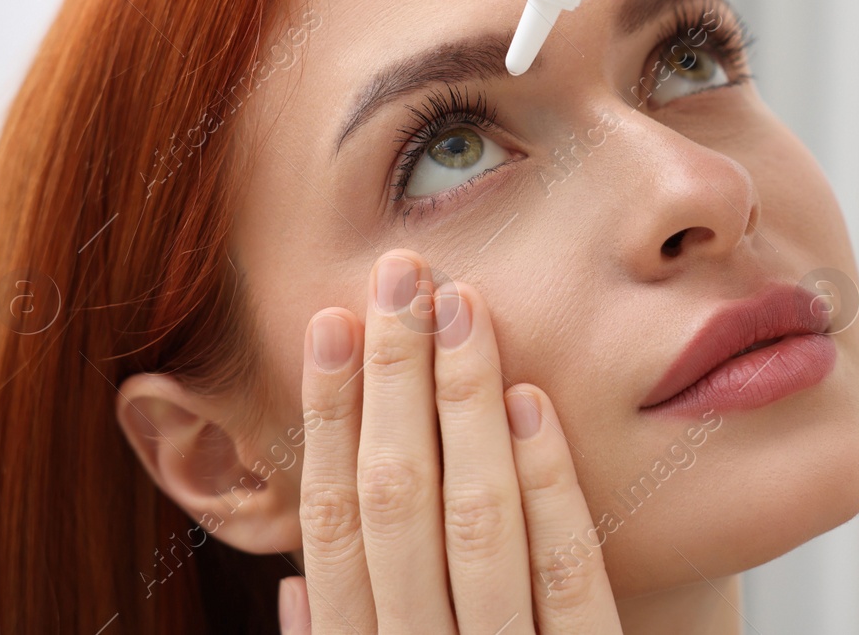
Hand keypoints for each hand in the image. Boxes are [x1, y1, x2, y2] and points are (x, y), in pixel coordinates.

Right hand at [279, 250, 622, 633]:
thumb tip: (291, 585)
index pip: (332, 524)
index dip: (328, 418)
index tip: (332, 319)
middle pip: (396, 501)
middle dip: (393, 377)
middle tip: (402, 272)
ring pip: (476, 524)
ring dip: (464, 403)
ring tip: (463, 306)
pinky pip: (567, 578)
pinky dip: (547, 486)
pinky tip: (532, 401)